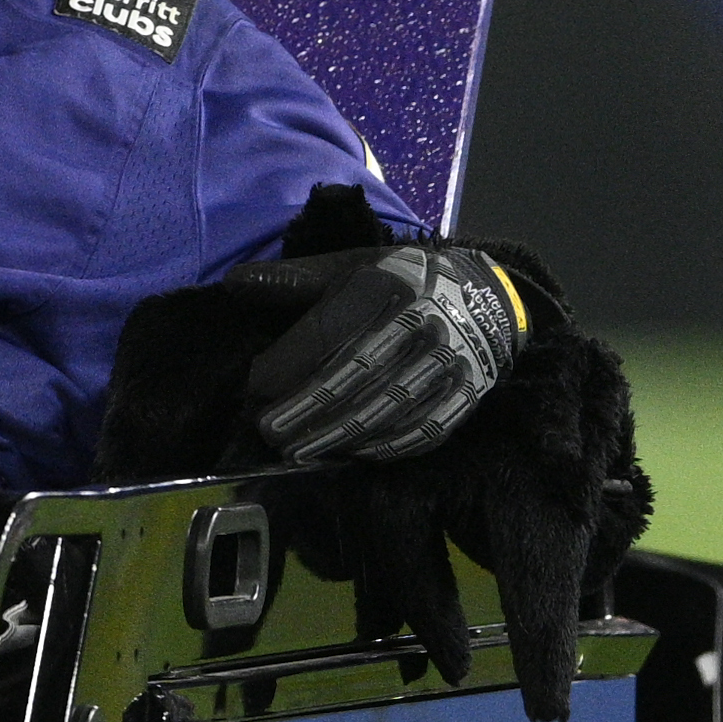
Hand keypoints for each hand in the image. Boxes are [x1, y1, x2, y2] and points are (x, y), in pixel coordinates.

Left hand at [228, 241, 526, 463]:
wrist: (487, 296)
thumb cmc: (398, 284)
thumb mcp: (349, 267)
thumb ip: (293, 280)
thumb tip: (235, 282)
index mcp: (385, 284)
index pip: (325, 334)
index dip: (285, 367)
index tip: (254, 393)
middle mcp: (423, 319)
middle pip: (355, 374)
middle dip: (306, 410)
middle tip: (271, 435)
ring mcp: (451, 357)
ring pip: (388, 406)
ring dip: (340, 436)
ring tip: (301, 451)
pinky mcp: (470, 389)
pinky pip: (427, 428)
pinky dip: (387, 446)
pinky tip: (353, 455)